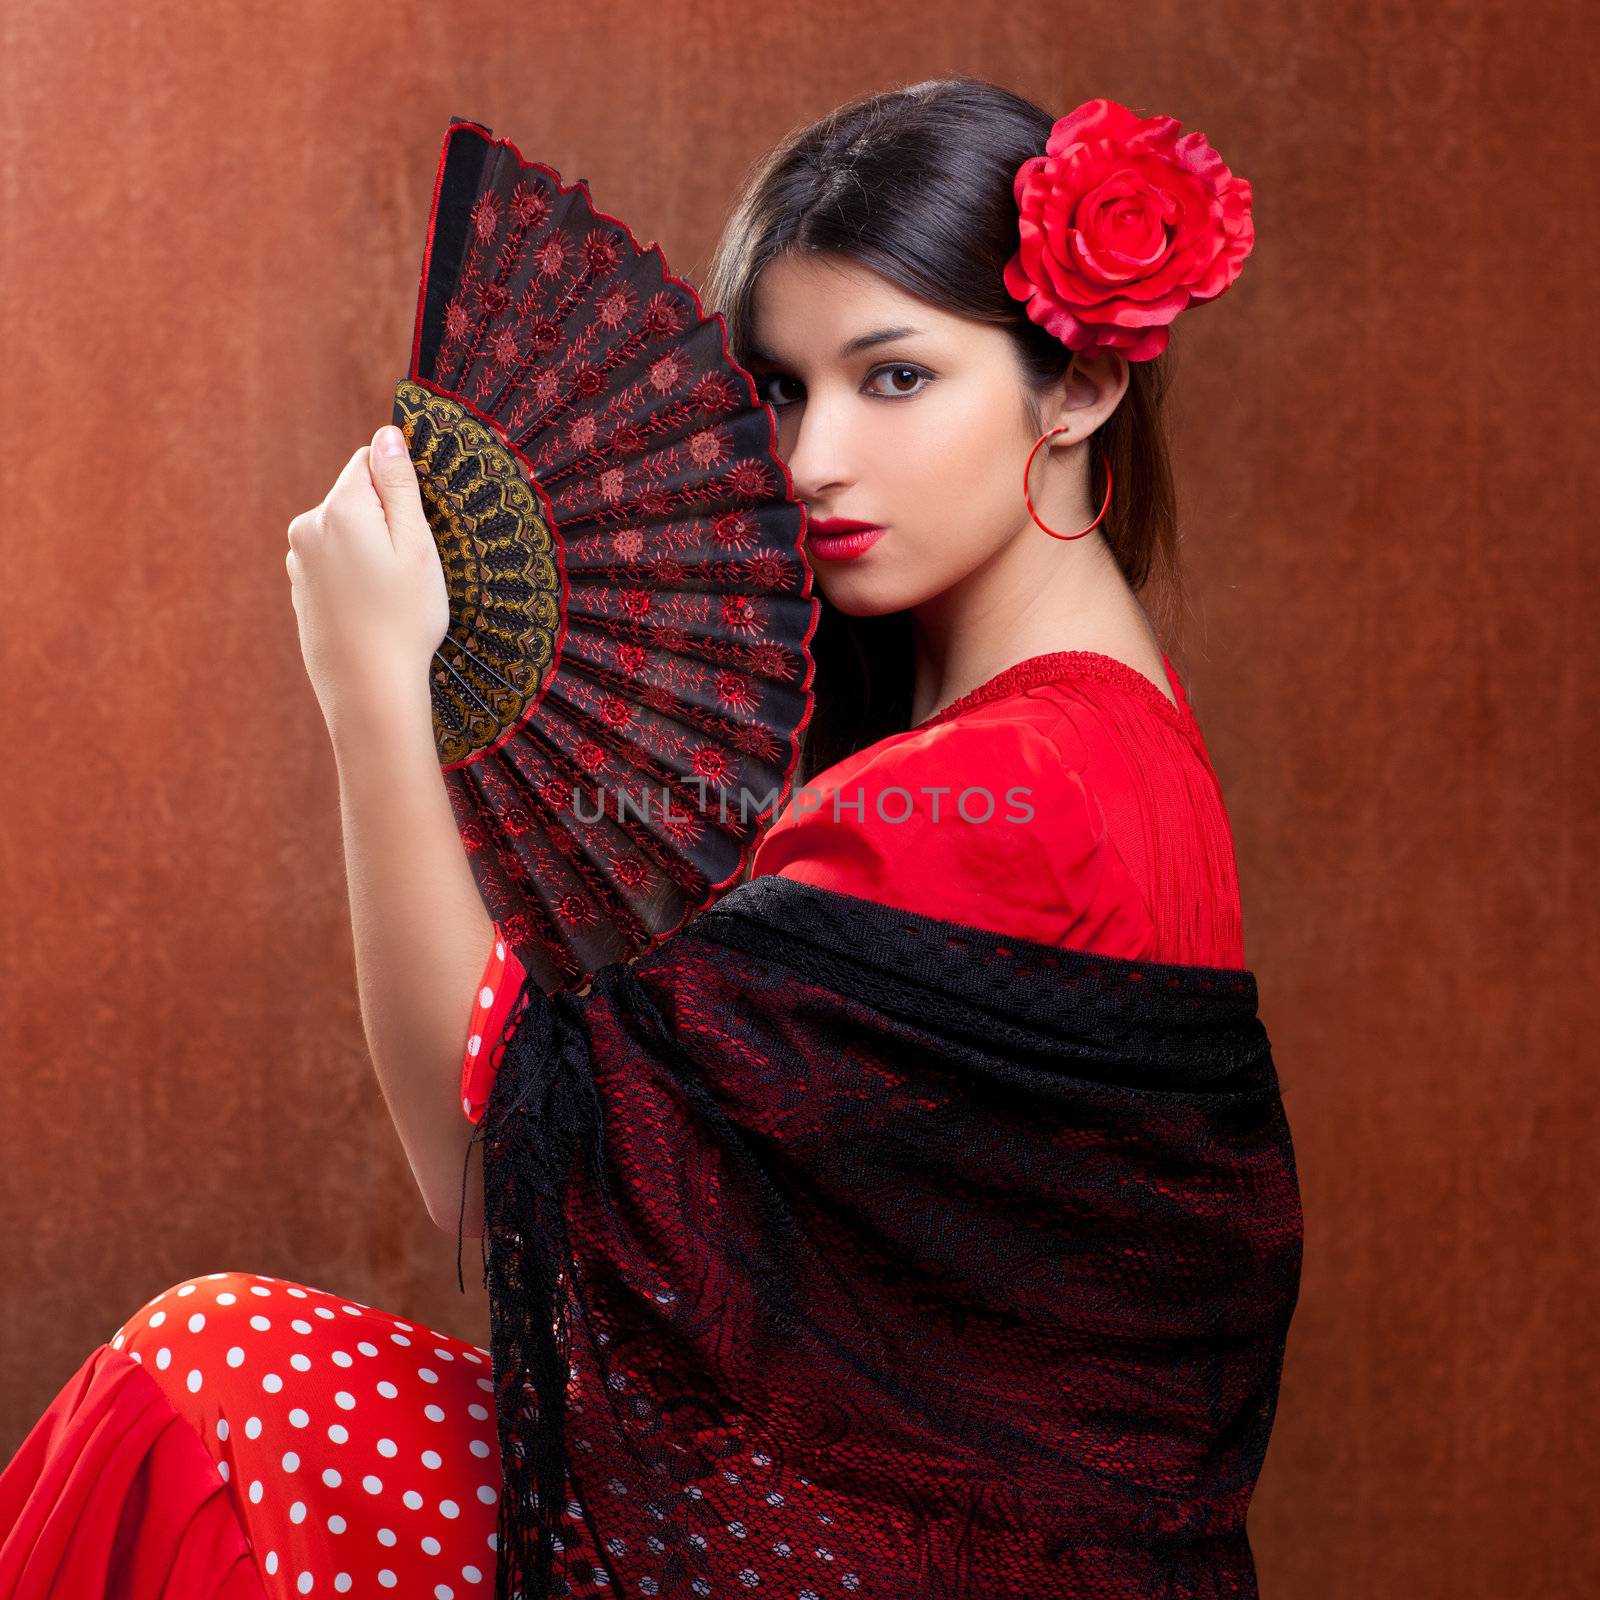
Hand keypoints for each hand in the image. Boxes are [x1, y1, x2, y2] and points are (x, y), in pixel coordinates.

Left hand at [285, 425, 449, 737]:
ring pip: (343, 532)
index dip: (400, 488)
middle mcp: (309, 526)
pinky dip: (352, 577)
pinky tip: (371, 611)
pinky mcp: (299, 588)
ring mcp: (298, 559)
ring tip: (390, 596)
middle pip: (354, 498)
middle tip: (409, 569)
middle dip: (383, 521)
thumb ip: (400, 486)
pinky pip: (332, 564)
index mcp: (341, 509)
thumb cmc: (404, 620)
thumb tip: (387, 435)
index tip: (416, 526)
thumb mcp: (417, 548)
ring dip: (367, 550)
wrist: (367, 689)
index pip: (369, 461)